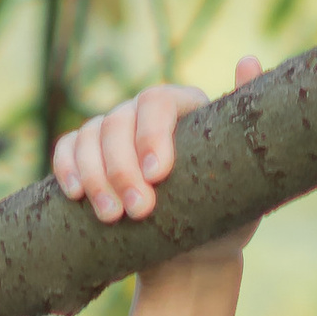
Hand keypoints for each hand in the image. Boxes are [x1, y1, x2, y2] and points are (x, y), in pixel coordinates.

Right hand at [51, 57, 262, 262]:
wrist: (196, 256)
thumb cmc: (225, 214)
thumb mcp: (247, 177)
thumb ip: (246, 119)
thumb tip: (249, 60)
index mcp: (184, 107)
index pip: (158, 103)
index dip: (151, 135)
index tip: (157, 175)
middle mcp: (145, 113)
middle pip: (119, 121)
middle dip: (123, 168)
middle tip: (138, 211)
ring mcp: (115, 131)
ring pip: (90, 136)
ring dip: (95, 177)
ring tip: (112, 217)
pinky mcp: (90, 156)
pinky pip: (68, 148)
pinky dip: (67, 167)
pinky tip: (75, 193)